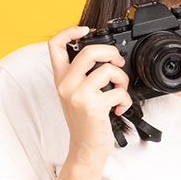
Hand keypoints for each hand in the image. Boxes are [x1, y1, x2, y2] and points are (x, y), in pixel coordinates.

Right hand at [47, 25, 132, 164]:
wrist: (85, 149)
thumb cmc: (85, 122)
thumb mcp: (76, 95)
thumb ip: (81, 75)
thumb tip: (103, 55)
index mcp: (61, 79)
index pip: (54, 46)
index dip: (68, 31)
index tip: (84, 29)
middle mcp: (66, 85)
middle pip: (88, 50)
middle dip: (110, 52)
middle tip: (117, 61)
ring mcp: (79, 95)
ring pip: (108, 69)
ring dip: (122, 79)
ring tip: (120, 90)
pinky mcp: (93, 106)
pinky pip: (119, 91)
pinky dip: (126, 100)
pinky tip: (119, 108)